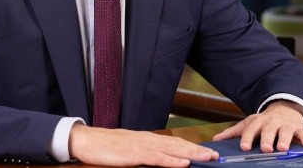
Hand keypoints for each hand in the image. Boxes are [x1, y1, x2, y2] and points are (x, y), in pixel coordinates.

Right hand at [69, 124, 218, 166]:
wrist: (87, 141)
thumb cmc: (107, 147)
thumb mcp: (130, 150)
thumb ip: (146, 154)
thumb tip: (161, 159)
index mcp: (148, 139)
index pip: (175, 142)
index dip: (192, 147)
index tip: (208, 152)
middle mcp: (149, 140)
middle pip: (178, 144)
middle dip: (197, 150)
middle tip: (215, 155)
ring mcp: (142, 146)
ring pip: (172, 150)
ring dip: (191, 154)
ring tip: (206, 158)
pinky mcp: (134, 155)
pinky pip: (157, 158)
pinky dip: (172, 161)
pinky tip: (183, 163)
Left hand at [212, 100, 302, 152]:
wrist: (284, 109)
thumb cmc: (264, 121)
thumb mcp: (249, 124)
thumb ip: (234, 132)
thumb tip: (216, 140)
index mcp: (258, 122)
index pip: (251, 130)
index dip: (247, 138)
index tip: (245, 147)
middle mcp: (271, 122)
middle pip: (268, 130)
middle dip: (267, 139)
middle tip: (266, 149)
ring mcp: (285, 124)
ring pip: (285, 131)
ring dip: (284, 139)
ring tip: (282, 148)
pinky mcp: (298, 127)